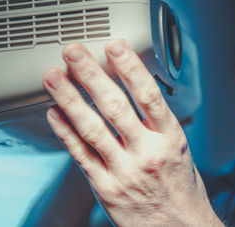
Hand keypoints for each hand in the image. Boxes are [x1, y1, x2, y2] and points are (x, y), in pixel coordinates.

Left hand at [42, 40, 222, 225]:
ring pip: (92, 129)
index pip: (149, 96)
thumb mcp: (179, 148)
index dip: (130, 68)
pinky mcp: (106, 188)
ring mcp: (125, 171)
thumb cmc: (180, 187)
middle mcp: (147, 153)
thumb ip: (159, 121)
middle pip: (115, 106)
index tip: (114, 46)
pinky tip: (54, 113)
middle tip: (74, 52)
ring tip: (54, 77)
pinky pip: (81, 156)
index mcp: (170, 139)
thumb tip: (141, 90)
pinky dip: (65, 132)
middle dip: (91, 75)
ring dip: (69, 99)